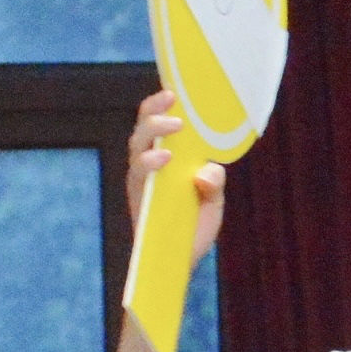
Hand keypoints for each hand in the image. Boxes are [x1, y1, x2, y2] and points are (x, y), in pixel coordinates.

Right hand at [125, 92, 228, 258]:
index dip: (162, 103)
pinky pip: (137, 175)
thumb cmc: (194, 228)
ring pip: (136, 146)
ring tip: (175, 124)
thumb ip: (214, 185)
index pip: (160, 123)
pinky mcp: (137, 197)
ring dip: (153, 130)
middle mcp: (149, 165)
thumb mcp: (213, 203)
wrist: (181, 263)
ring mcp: (142, 180)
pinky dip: (149, 163)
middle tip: (173, 100)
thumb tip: (205, 172)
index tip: (176, 87)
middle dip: (154, 110)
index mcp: (167, 158)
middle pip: (143, 127)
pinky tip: (164, 158)